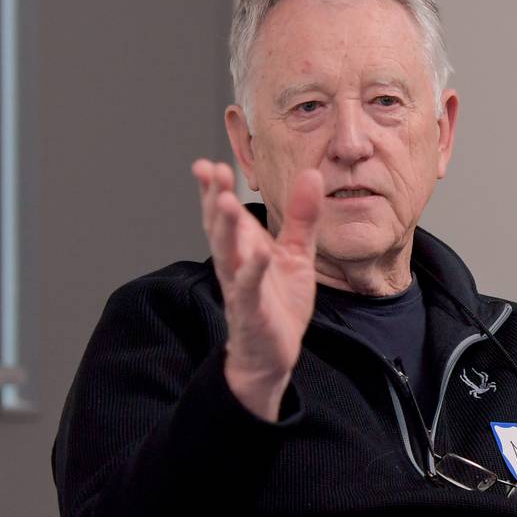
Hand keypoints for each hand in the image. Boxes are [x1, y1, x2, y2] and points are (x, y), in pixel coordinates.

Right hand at [193, 160, 321, 420]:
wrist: (275, 352)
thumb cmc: (280, 302)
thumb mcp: (296, 252)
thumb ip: (301, 216)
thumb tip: (310, 174)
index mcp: (244, 247)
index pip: (223, 213)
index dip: (213, 189)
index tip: (206, 164)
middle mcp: (235, 263)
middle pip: (220, 226)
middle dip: (215, 198)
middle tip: (212, 170)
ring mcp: (240, 286)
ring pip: (227, 253)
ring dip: (226, 227)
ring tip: (226, 200)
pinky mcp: (252, 310)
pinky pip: (250, 288)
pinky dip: (253, 271)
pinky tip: (259, 253)